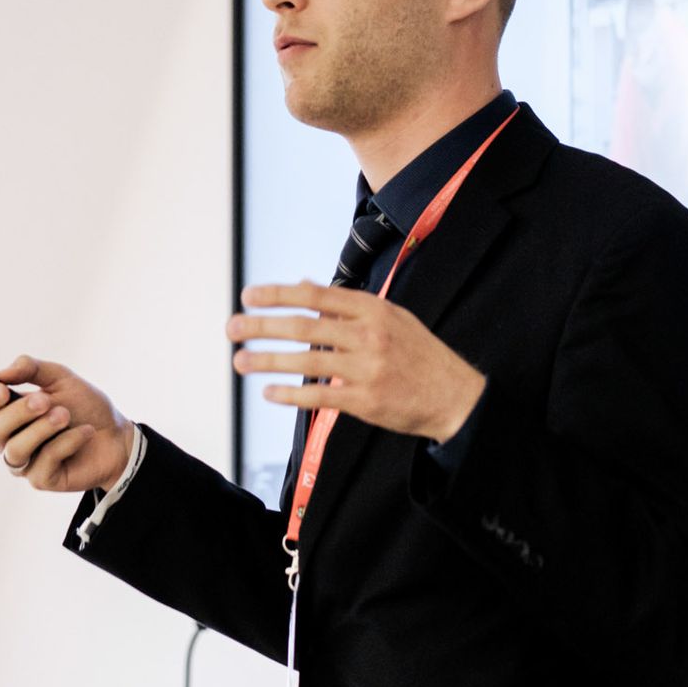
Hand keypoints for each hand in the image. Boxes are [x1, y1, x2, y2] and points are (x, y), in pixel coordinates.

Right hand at [0, 354, 135, 492]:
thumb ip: (31, 369)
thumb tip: (1, 373)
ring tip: (65, 415)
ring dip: (42, 429)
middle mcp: (8, 438)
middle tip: (45, 401)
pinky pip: (44, 461)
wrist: (117, 435)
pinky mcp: (42, 479)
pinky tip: (84, 432)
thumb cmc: (84, 406)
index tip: (1, 389)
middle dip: (19, 413)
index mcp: (6, 412)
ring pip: (15, 449)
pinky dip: (66, 443)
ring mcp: (24, 462)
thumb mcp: (60, 378)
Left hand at [226, 280, 484, 442]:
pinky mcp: (366, 401)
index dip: (278, 294)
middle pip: (304, 326)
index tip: (248, 295)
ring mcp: (367, 369)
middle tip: (232, 328)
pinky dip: (291, 395)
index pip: (315, 296)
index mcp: (373, 309)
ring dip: (267, 361)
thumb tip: (305, 284)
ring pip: (306, 361)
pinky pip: (319, 396)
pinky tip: (270, 393)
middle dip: (262, 326)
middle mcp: (369, 335)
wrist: (455, 396)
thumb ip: (347, 305)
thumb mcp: (390, 317)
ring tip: (240, 362)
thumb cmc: (418, 353)